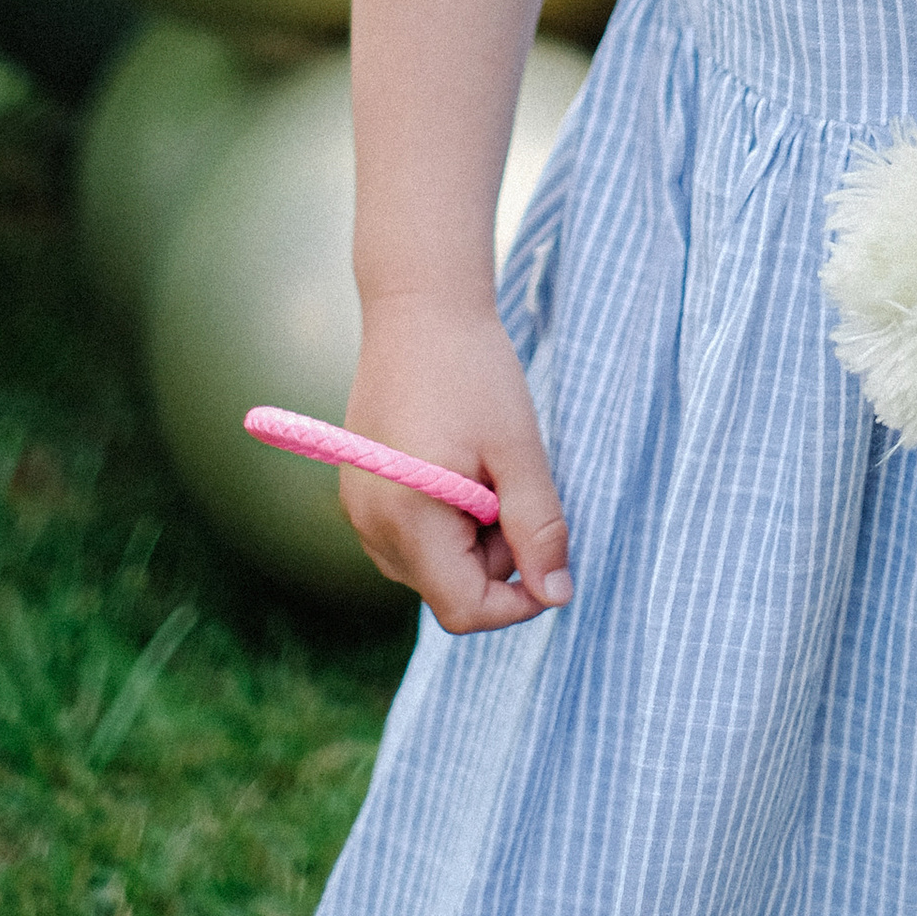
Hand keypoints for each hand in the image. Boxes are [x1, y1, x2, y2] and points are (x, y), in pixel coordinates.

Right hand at [336, 295, 571, 635]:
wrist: (420, 306)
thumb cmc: (473, 371)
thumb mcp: (518, 449)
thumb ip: (537, 527)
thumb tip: (557, 595)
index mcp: (406, 520)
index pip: (464, 609)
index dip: (517, 601)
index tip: (553, 559)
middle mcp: (369, 526)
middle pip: (448, 588)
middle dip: (495, 557)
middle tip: (514, 482)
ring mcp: (359, 509)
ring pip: (431, 564)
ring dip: (471, 537)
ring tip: (486, 467)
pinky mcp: (360, 491)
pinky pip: (411, 534)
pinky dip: (447, 517)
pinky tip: (461, 463)